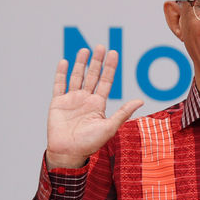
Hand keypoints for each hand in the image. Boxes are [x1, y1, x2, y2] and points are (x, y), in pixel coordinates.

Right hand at [46, 45, 142, 169]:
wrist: (68, 152)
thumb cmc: (90, 143)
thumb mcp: (110, 127)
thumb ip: (123, 112)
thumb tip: (141, 100)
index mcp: (98, 104)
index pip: (106, 81)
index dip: (110, 68)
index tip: (114, 53)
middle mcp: (86, 99)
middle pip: (93, 76)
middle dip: (97, 61)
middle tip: (101, 46)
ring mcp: (71, 100)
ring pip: (77, 77)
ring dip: (80, 64)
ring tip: (85, 50)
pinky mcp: (57, 103)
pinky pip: (59, 85)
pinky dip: (61, 73)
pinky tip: (64, 62)